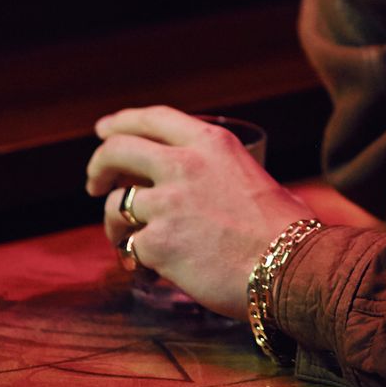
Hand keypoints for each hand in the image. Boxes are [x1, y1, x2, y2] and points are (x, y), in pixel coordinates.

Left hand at [85, 104, 315, 318]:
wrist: (290, 266)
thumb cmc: (283, 227)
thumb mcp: (252, 175)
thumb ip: (220, 172)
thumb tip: (210, 186)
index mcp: (210, 142)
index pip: (152, 119)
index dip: (122, 123)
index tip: (104, 130)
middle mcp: (184, 165)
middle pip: (117, 151)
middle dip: (98, 166)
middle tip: (95, 183)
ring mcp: (167, 204)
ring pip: (116, 206)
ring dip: (115, 223)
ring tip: (126, 239)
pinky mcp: (158, 243)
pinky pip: (130, 247)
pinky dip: (135, 258)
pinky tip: (147, 267)